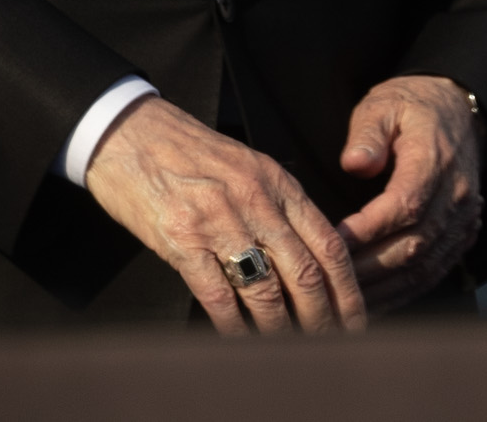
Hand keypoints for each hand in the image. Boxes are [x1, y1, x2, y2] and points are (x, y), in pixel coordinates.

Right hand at [85, 95, 366, 332]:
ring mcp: (218, 220)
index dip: (347, 290)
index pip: (328, 244)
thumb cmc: (190, 152)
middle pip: (305, 272)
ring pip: (266, 290)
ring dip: (281, 330)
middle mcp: (255, 201)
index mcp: (277, 182)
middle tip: (329, 345)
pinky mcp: (181, 239)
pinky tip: (241, 342)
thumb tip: (311, 254)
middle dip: (322, 319)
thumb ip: (280, 206)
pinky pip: (217, 294)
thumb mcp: (248, 166)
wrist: (130, 133)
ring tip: (289, 353)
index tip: (356, 319)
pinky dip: (233, 326)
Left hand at [337, 75, 484, 311]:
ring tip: (347, 301)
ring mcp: (462, 218)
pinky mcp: (462, 233)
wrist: (457, 110)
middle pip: (414, 245)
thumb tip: (353, 163)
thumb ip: (367, 133)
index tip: (333, 242)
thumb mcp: (384, 105)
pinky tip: (377, 301)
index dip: (368, 231)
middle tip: (329, 280)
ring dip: (385, 289)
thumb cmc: (412, 107)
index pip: (404, 206)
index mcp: (434, 161)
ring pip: (425, 266)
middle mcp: (455, 195)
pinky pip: (435, 271)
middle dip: (369, 269)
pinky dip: (405, 292)